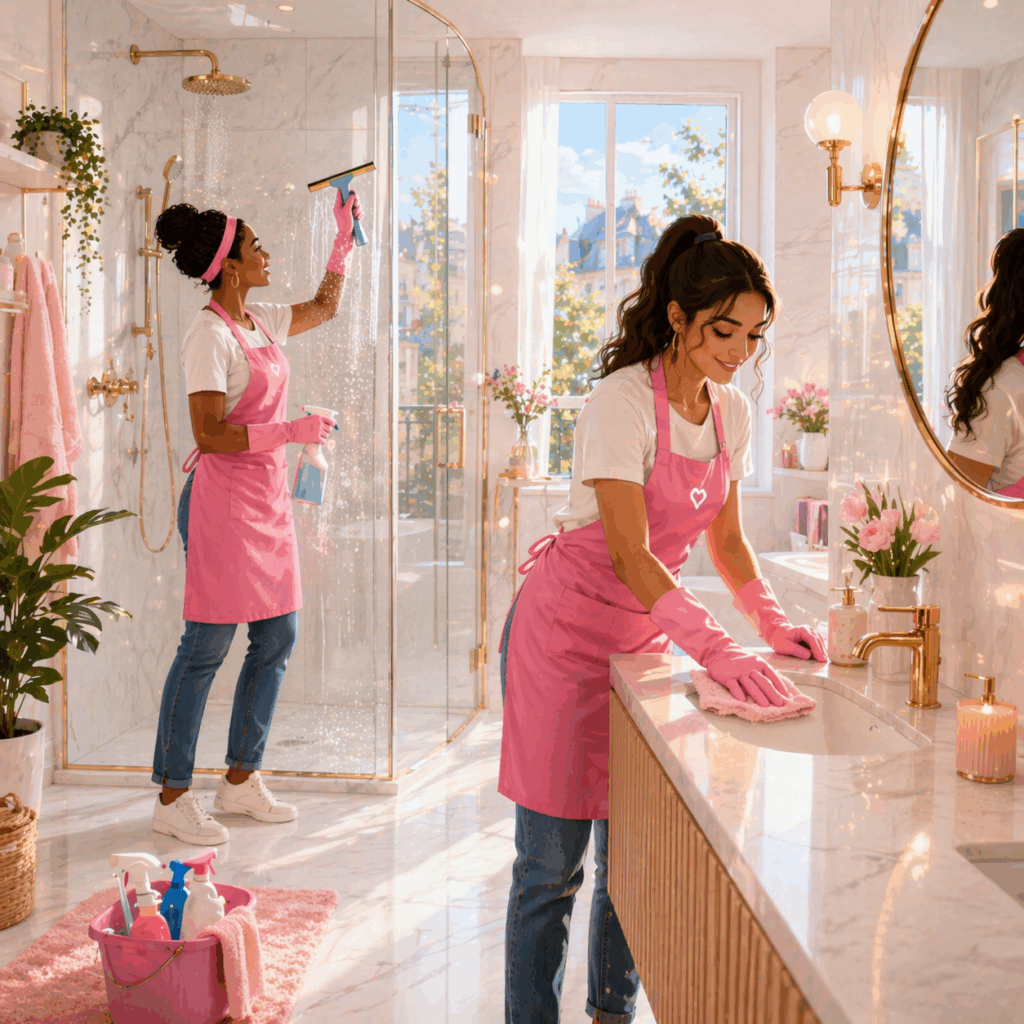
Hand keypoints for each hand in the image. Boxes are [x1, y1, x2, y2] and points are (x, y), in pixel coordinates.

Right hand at [287, 414, 334, 444]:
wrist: (291, 430)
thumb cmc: (298, 425)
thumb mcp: (308, 419)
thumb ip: (316, 420)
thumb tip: (324, 424)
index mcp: (318, 417)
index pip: (330, 420)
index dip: (332, 424)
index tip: (333, 426)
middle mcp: (319, 423)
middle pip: (328, 429)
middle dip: (325, 432)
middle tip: (320, 434)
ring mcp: (318, 430)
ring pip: (326, 436)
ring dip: (323, 437)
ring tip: (317, 437)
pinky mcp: (316, 437)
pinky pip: (323, 441)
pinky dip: (321, 442)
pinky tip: (318, 442)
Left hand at [325, 189, 361, 274]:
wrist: (347, 236)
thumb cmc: (345, 224)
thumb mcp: (346, 211)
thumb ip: (349, 202)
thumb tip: (352, 194)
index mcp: (338, 204)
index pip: (341, 193)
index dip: (346, 188)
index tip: (349, 185)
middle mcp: (343, 207)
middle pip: (351, 197)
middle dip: (356, 200)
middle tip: (357, 204)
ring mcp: (349, 211)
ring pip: (356, 204)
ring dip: (358, 209)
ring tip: (357, 215)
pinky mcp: (353, 216)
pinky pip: (359, 211)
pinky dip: (360, 214)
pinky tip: (358, 219)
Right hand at [649, 585, 789, 707]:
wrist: (719, 651)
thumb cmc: (740, 659)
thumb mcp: (754, 661)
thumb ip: (764, 672)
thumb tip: (777, 687)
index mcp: (759, 663)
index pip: (772, 676)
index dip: (780, 687)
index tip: (787, 697)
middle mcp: (750, 668)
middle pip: (763, 682)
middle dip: (773, 694)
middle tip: (780, 704)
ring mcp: (738, 672)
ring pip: (750, 684)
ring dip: (758, 695)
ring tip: (765, 705)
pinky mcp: (727, 676)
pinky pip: (733, 685)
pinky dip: (738, 692)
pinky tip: (742, 700)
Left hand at [766, 622, 826, 660]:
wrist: (778, 632)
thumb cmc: (779, 639)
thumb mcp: (783, 645)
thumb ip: (795, 650)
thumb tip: (808, 655)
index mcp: (802, 630)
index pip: (812, 639)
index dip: (818, 649)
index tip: (821, 659)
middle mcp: (809, 630)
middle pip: (819, 640)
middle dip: (822, 652)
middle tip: (824, 663)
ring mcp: (812, 633)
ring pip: (821, 642)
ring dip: (823, 651)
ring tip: (824, 662)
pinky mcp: (814, 637)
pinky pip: (820, 643)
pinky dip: (822, 649)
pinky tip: (822, 656)